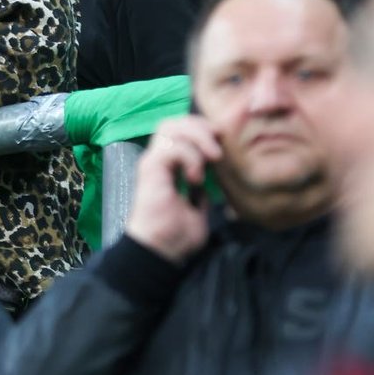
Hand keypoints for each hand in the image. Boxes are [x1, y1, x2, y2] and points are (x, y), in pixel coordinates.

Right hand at [123, 115, 220, 263]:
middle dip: (200, 127)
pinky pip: (171, 148)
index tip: (223, 146)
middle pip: (174, 122)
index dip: (203, 131)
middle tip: (219, 148)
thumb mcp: (197, 210)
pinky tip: (196, 177)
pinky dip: (189, 157)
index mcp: (167, 167)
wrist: (160, 252)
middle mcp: (157, 160)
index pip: (180, 131)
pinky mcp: (150, 170)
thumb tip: (209, 187)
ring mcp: (152, 163)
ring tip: (213, 159)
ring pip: (170, 127)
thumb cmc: (175, 237)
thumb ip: (200, 194)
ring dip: (197, 138)